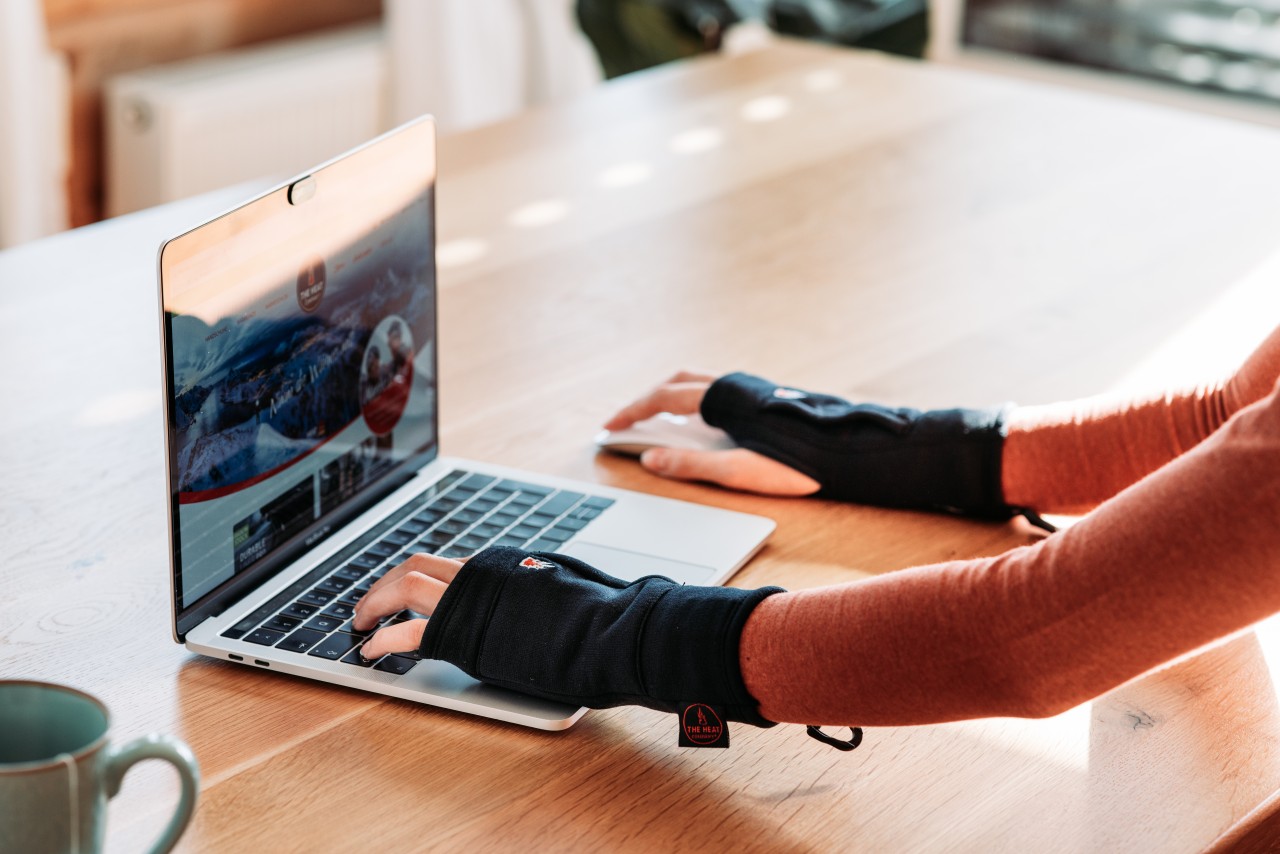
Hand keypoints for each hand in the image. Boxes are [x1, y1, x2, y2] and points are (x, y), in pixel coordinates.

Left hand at [363, 546, 781, 722]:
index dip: (419, 580)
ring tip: (360, 625)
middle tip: (368, 607)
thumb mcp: (567, 592)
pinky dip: (382, 638)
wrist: (610, 632)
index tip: (407, 595)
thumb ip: (542, 592)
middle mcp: (481, 572)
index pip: (448, 566)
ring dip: (374, 603)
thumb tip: (542, 601)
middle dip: (385, 584)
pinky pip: (406, 630)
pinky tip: (372, 651)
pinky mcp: (462, 631)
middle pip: (416, 566)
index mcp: (505, 563)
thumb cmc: (604, 617)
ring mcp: (470, 599)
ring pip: (402, 585)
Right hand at [604, 370, 819, 495]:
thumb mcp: (736, 471)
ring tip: (659, 418)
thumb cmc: (796, 465)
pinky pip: (720, 389)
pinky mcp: (766, 399)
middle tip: (628, 420)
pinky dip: (697, 399)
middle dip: (648, 399)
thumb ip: (689, 464)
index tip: (610, 427)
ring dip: (673, 395)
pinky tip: (703, 422)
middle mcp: (735, 385)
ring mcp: (752, 389)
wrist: (848, 452)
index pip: (662, 399)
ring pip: (700, 382)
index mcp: (722, 398)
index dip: (631, 413)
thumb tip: (650, 458)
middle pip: (677, 382)